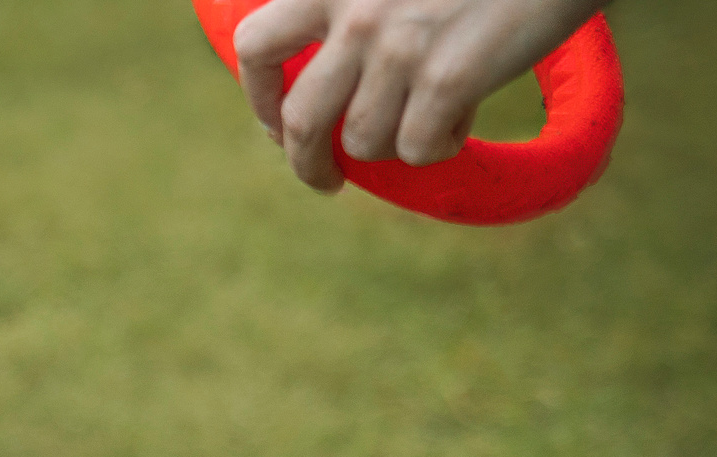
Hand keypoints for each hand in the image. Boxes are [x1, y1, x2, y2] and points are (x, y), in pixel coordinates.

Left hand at [234, 0, 605, 191]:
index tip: (278, 126)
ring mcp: (398, 48)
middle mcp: (354, 14)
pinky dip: (439, 147)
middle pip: (298, 120)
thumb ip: (356, 11)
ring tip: (427, 120)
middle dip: (306, 164)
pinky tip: (462, 120)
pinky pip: (418, 150)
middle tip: (326, 180)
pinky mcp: (447, 78)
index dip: (259, 98)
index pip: (255, 46)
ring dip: (393, 147)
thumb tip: (331, 83)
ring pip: (364, 143)